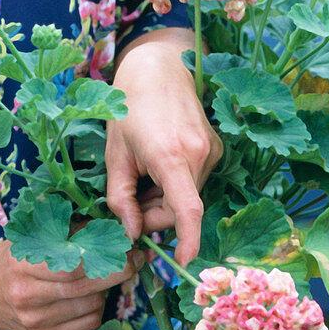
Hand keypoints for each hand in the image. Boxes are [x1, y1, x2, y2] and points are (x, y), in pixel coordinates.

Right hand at [0, 240, 134, 329]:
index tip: (129, 249)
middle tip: (134, 261)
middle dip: (117, 274)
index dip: (107, 258)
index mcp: (22, 264)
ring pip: (91, 307)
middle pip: (86, 288)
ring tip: (97, 278)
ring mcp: (33, 322)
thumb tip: (113, 229)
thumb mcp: (34, 236)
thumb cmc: (13, 258)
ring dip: (104, 291)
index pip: (74, 266)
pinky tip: (87, 297)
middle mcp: (26, 296)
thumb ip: (71, 231)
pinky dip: (96, 309)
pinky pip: (87, 325)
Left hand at [105, 28, 222, 265]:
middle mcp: (199, 155)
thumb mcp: (115, 155)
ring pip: (187, 197)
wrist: (159, 67)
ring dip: (163, 200)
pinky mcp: (214, 148)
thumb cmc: (129, 108)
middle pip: (180, 209)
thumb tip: (133, 234)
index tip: (184, 262)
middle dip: (155, 216)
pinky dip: (173, 185)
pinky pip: (193, 181)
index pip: (188, 211)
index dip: (188, 241)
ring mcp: (211, 151)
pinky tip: (156, 165)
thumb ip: (120, 199)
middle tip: (129, 203)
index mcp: (171, 156)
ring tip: (141, 173)